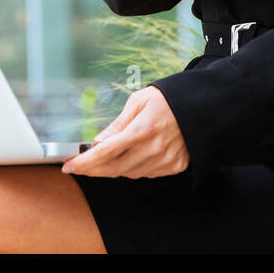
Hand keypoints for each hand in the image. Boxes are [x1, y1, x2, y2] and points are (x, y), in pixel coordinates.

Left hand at [61, 86, 188, 178]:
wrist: (203, 105)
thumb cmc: (168, 98)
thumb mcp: (139, 101)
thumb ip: (117, 124)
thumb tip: (97, 142)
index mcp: (142, 128)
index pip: (105, 152)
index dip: (84, 162)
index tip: (69, 166)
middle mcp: (153, 148)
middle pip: (113, 168)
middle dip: (92, 169)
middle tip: (80, 166)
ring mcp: (165, 160)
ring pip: (128, 174)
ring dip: (112, 169)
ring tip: (104, 158)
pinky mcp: (174, 166)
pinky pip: (145, 174)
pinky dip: (132, 168)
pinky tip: (129, 157)